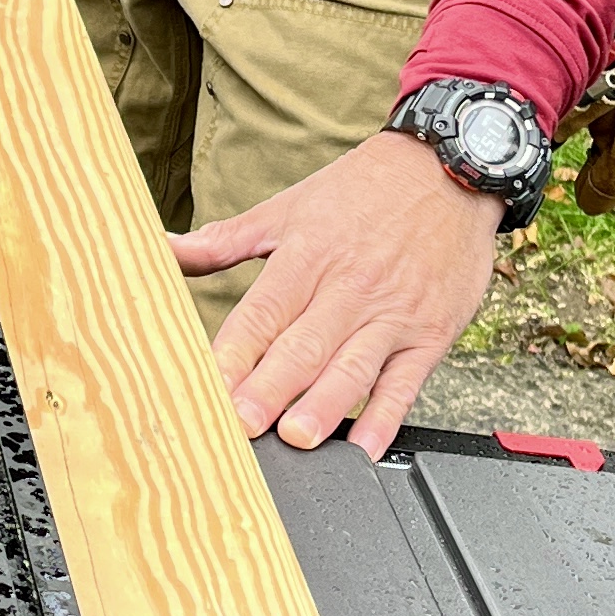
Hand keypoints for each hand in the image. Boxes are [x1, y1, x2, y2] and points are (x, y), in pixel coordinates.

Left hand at [176, 130, 504, 459]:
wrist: (449, 169)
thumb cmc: (364, 192)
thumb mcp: (288, 209)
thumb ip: (224, 240)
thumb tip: (165, 248)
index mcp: (307, 255)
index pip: (263, 312)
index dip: (234, 352)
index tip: (209, 386)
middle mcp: (350, 287)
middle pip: (304, 344)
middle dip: (270, 387)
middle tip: (242, 423)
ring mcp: (393, 313)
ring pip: (353, 366)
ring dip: (325, 405)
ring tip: (298, 437)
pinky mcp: (431, 333)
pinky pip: (406, 381)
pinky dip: (387, 416)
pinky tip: (365, 446)